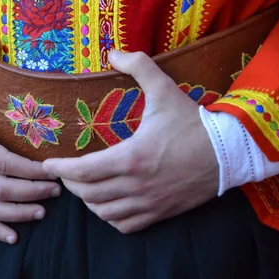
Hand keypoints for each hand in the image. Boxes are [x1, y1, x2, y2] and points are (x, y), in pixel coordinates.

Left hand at [43, 50, 218, 233]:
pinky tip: (108, 203)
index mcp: (132, 157)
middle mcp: (137, 185)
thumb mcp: (165, 89)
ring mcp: (149, 203)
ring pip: (104, 213)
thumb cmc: (194, 122)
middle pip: (88, 194)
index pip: (83, 171)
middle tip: (66, 170)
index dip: (60, 169)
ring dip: (89, 201)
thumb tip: (112, 52)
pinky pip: (126, 225)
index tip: (48, 164)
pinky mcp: (161, 213)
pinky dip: (110, 217)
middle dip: (71, 183)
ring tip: (84, 185)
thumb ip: (138, 66)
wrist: (230, 152)